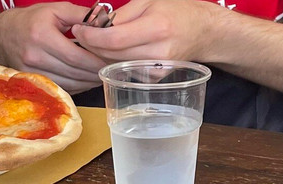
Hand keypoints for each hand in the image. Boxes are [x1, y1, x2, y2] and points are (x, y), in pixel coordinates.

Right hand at [0, 3, 109, 91]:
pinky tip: (85, 81)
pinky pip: (59, 89)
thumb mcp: (52, 9)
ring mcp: (31, 73)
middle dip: (95, 74)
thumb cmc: (27, 21)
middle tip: (111, 72)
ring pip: (68, 85)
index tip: (111, 63)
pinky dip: (75, 87)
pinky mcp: (31, 83)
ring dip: (87, 83)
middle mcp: (35, 57)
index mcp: (42, 36)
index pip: (76, 56)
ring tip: (100, 77)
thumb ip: (79, 15)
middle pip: (74, 73)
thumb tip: (104, 22)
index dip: (95, 62)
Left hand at [71, 0, 220, 62]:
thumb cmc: (177, 11)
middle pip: (112, 55)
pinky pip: (127, 70)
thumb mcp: (150, 1)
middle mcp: (158, 52)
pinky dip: (115, 61)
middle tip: (81, 35)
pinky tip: (111, 51)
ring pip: (117, 65)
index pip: (114, 39)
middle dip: (92, 45)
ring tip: (94, 41)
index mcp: (156, 27)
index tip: (78, 30)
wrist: (204, 32)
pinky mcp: (155, 78)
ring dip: (101, 54)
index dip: (92, 36)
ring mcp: (157, 69)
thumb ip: (123, 14)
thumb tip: (97, 26)